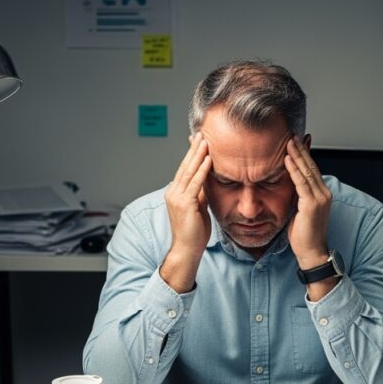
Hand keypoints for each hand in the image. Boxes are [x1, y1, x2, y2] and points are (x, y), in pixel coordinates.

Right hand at [160, 134, 211, 292]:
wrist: (187, 250)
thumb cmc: (194, 233)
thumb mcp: (199, 208)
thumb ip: (201, 194)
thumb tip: (208, 181)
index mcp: (175, 193)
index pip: (184, 170)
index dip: (192, 155)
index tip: (199, 141)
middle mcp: (173, 193)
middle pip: (185, 166)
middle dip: (194, 149)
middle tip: (202, 133)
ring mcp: (177, 198)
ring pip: (189, 171)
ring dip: (198, 155)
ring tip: (206, 140)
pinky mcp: (185, 204)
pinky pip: (195, 183)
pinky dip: (202, 170)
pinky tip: (209, 159)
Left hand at [284, 135, 331, 268]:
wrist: (311, 252)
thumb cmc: (304, 235)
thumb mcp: (299, 210)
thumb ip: (297, 196)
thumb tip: (288, 183)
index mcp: (321, 194)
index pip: (312, 170)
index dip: (304, 155)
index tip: (296, 142)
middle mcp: (324, 194)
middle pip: (311, 167)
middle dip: (301, 150)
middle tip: (291, 135)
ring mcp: (320, 198)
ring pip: (307, 171)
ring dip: (296, 155)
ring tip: (288, 142)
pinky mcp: (312, 204)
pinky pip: (301, 183)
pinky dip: (293, 170)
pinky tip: (286, 159)